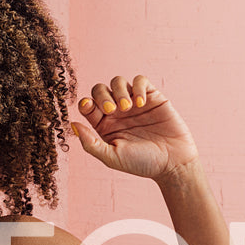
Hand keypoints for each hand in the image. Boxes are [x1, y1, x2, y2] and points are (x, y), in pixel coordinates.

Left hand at [71, 76, 198, 180]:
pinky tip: (141, 103)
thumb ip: (90, 143)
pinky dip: (137, 87)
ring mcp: (134, 103)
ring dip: (119, 91)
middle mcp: (117, 112)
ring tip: (128, 107)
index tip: (89, 107)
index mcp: (104, 125)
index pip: (87, 105)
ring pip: (118, 81)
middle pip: (99, 89)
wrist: (173, 163)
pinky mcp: (152, 97)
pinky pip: (140, 80)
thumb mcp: (112, 157)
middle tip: (112, 110)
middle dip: (102, 96)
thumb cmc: (142, 163)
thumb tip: (72, 124)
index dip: (85, 102)